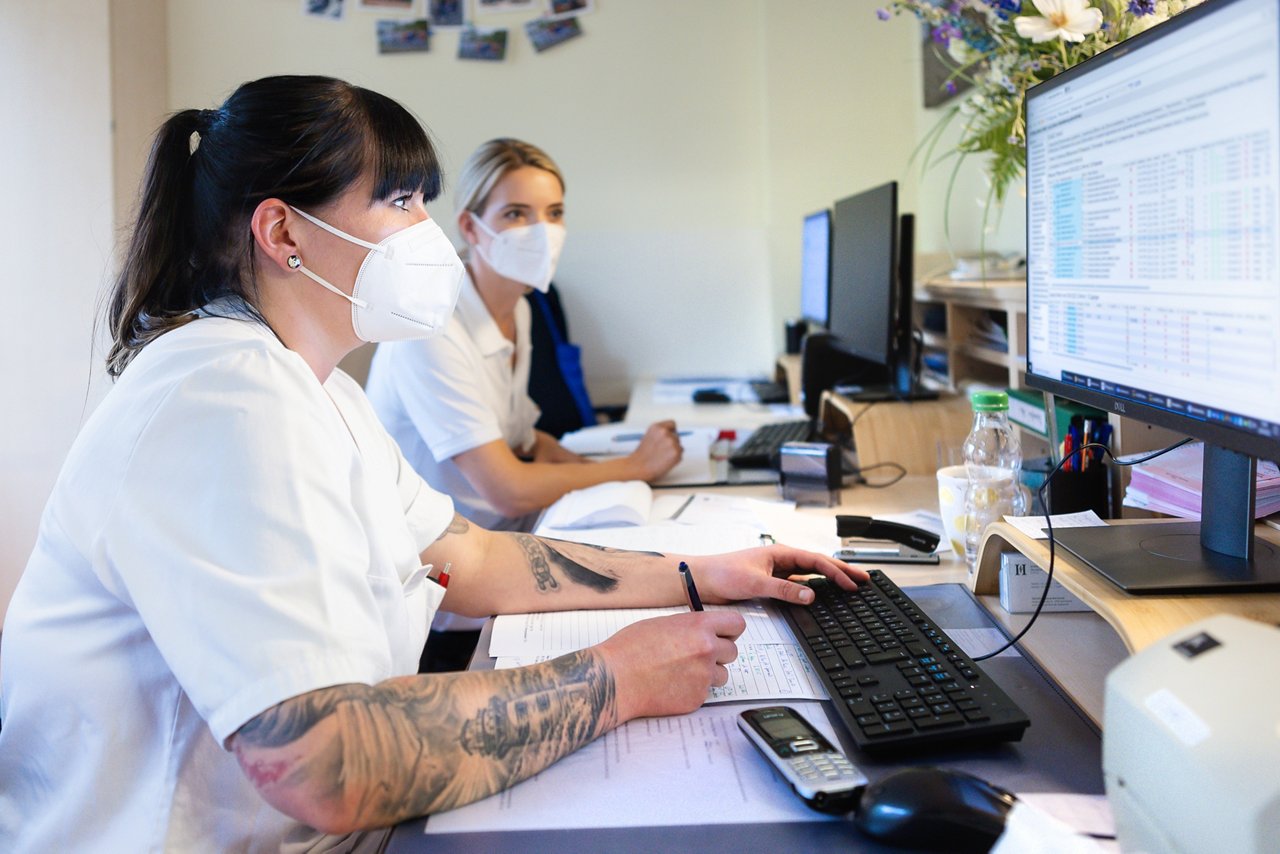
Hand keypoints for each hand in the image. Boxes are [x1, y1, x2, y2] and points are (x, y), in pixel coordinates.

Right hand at [596, 610, 744, 721]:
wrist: (616, 679)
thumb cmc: (631, 648)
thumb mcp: (664, 624)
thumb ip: (690, 627)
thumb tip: (704, 631)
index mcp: (699, 626)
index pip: (737, 624)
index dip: (730, 630)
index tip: (723, 634)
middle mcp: (707, 650)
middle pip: (732, 652)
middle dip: (718, 654)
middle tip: (697, 656)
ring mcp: (703, 676)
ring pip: (722, 675)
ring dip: (708, 674)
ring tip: (681, 672)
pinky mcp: (697, 699)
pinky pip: (705, 693)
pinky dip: (693, 690)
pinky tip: (671, 685)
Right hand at [627, 420, 682, 479]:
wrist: (640, 467)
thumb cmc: (642, 455)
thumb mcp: (649, 436)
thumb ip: (660, 433)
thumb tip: (671, 433)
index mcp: (657, 427)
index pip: (672, 424)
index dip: (671, 431)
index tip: (669, 437)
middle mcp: (665, 433)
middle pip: (676, 436)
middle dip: (672, 443)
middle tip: (663, 451)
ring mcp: (671, 442)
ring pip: (679, 445)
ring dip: (674, 450)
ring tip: (662, 456)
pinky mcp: (676, 452)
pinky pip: (680, 454)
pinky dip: (675, 458)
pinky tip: (665, 460)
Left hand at [690, 545, 869, 605]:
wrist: (700, 579)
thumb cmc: (722, 573)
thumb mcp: (755, 583)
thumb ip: (784, 590)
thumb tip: (811, 595)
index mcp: (780, 553)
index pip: (817, 561)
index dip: (837, 572)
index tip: (853, 583)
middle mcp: (781, 560)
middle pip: (818, 565)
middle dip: (842, 571)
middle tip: (864, 579)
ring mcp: (777, 571)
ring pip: (810, 574)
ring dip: (830, 579)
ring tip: (850, 585)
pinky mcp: (771, 582)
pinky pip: (799, 584)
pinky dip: (814, 588)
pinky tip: (822, 594)